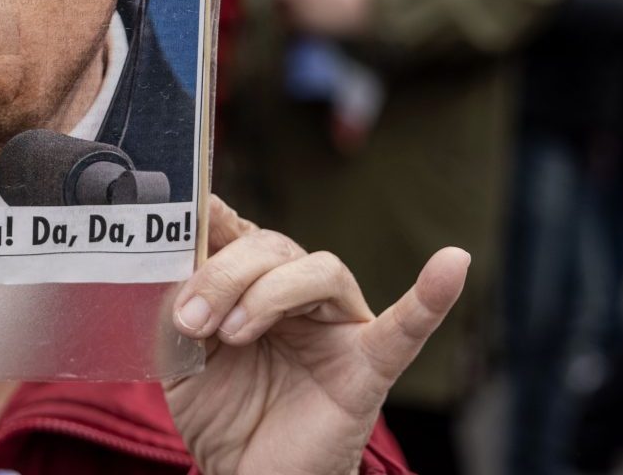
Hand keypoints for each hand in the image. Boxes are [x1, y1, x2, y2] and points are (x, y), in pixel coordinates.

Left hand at [164, 197, 468, 474]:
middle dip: (225, 274)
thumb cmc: (221, 412)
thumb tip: (169, 262)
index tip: (194, 209)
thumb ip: (177, 309)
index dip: (217, 218)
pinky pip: (406, 328)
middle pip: (274, 247)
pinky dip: (430, 297)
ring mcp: (337, 328)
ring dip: (266, 293)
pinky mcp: (368, 367)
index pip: (241, 233)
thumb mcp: (182, 354)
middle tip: (193, 319)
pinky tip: (452, 264)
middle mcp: (298, 295)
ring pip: (319, 271)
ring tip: (232, 334)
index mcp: (253, 284)